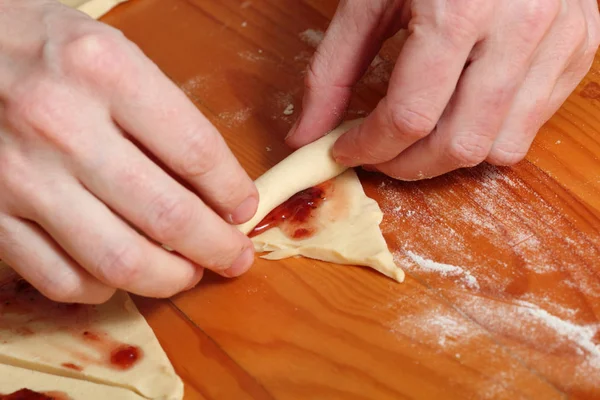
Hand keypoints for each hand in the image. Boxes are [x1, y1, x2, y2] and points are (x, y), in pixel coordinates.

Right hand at [0, 0, 257, 303]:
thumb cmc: (42, 49)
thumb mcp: (111, 52)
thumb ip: (164, 114)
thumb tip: (214, 184)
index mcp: (105, 72)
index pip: (196, 151)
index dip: (233, 192)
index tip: (245, 209)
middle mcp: (62, 125)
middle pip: (166, 215)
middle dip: (216, 247)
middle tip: (235, 256)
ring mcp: (22, 176)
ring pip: (118, 260)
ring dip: (169, 278)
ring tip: (189, 272)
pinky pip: (61, 278)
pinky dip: (104, 288)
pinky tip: (122, 274)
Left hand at [286, 0, 599, 178]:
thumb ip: (334, 70)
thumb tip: (308, 134)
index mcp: (459, 11)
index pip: (409, 117)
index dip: (368, 148)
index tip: (344, 152)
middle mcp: (519, 30)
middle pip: (457, 144)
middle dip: (407, 166)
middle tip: (379, 155)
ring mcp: (559, 42)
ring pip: (499, 148)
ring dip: (448, 158)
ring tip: (419, 138)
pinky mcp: (579, 50)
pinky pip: (530, 126)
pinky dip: (489, 136)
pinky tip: (462, 114)